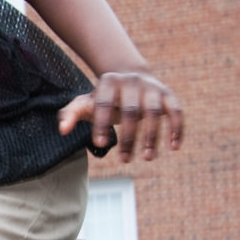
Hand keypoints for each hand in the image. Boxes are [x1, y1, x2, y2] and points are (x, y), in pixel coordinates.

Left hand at [59, 71, 184, 162]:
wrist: (129, 79)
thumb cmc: (103, 99)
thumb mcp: (85, 103)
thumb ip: (71, 114)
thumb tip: (63, 130)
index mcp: (108, 81)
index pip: (103, 104)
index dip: (101, 124)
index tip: (100, 145)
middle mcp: (131, 81)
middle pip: (131, 111)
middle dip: (128, 137)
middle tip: (125, 160)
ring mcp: (151, 86)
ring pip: (154, 113)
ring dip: (152, 137)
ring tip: (147, 158)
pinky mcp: (168, 94)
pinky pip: (176, 111)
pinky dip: (177, 128)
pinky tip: (174, 147)